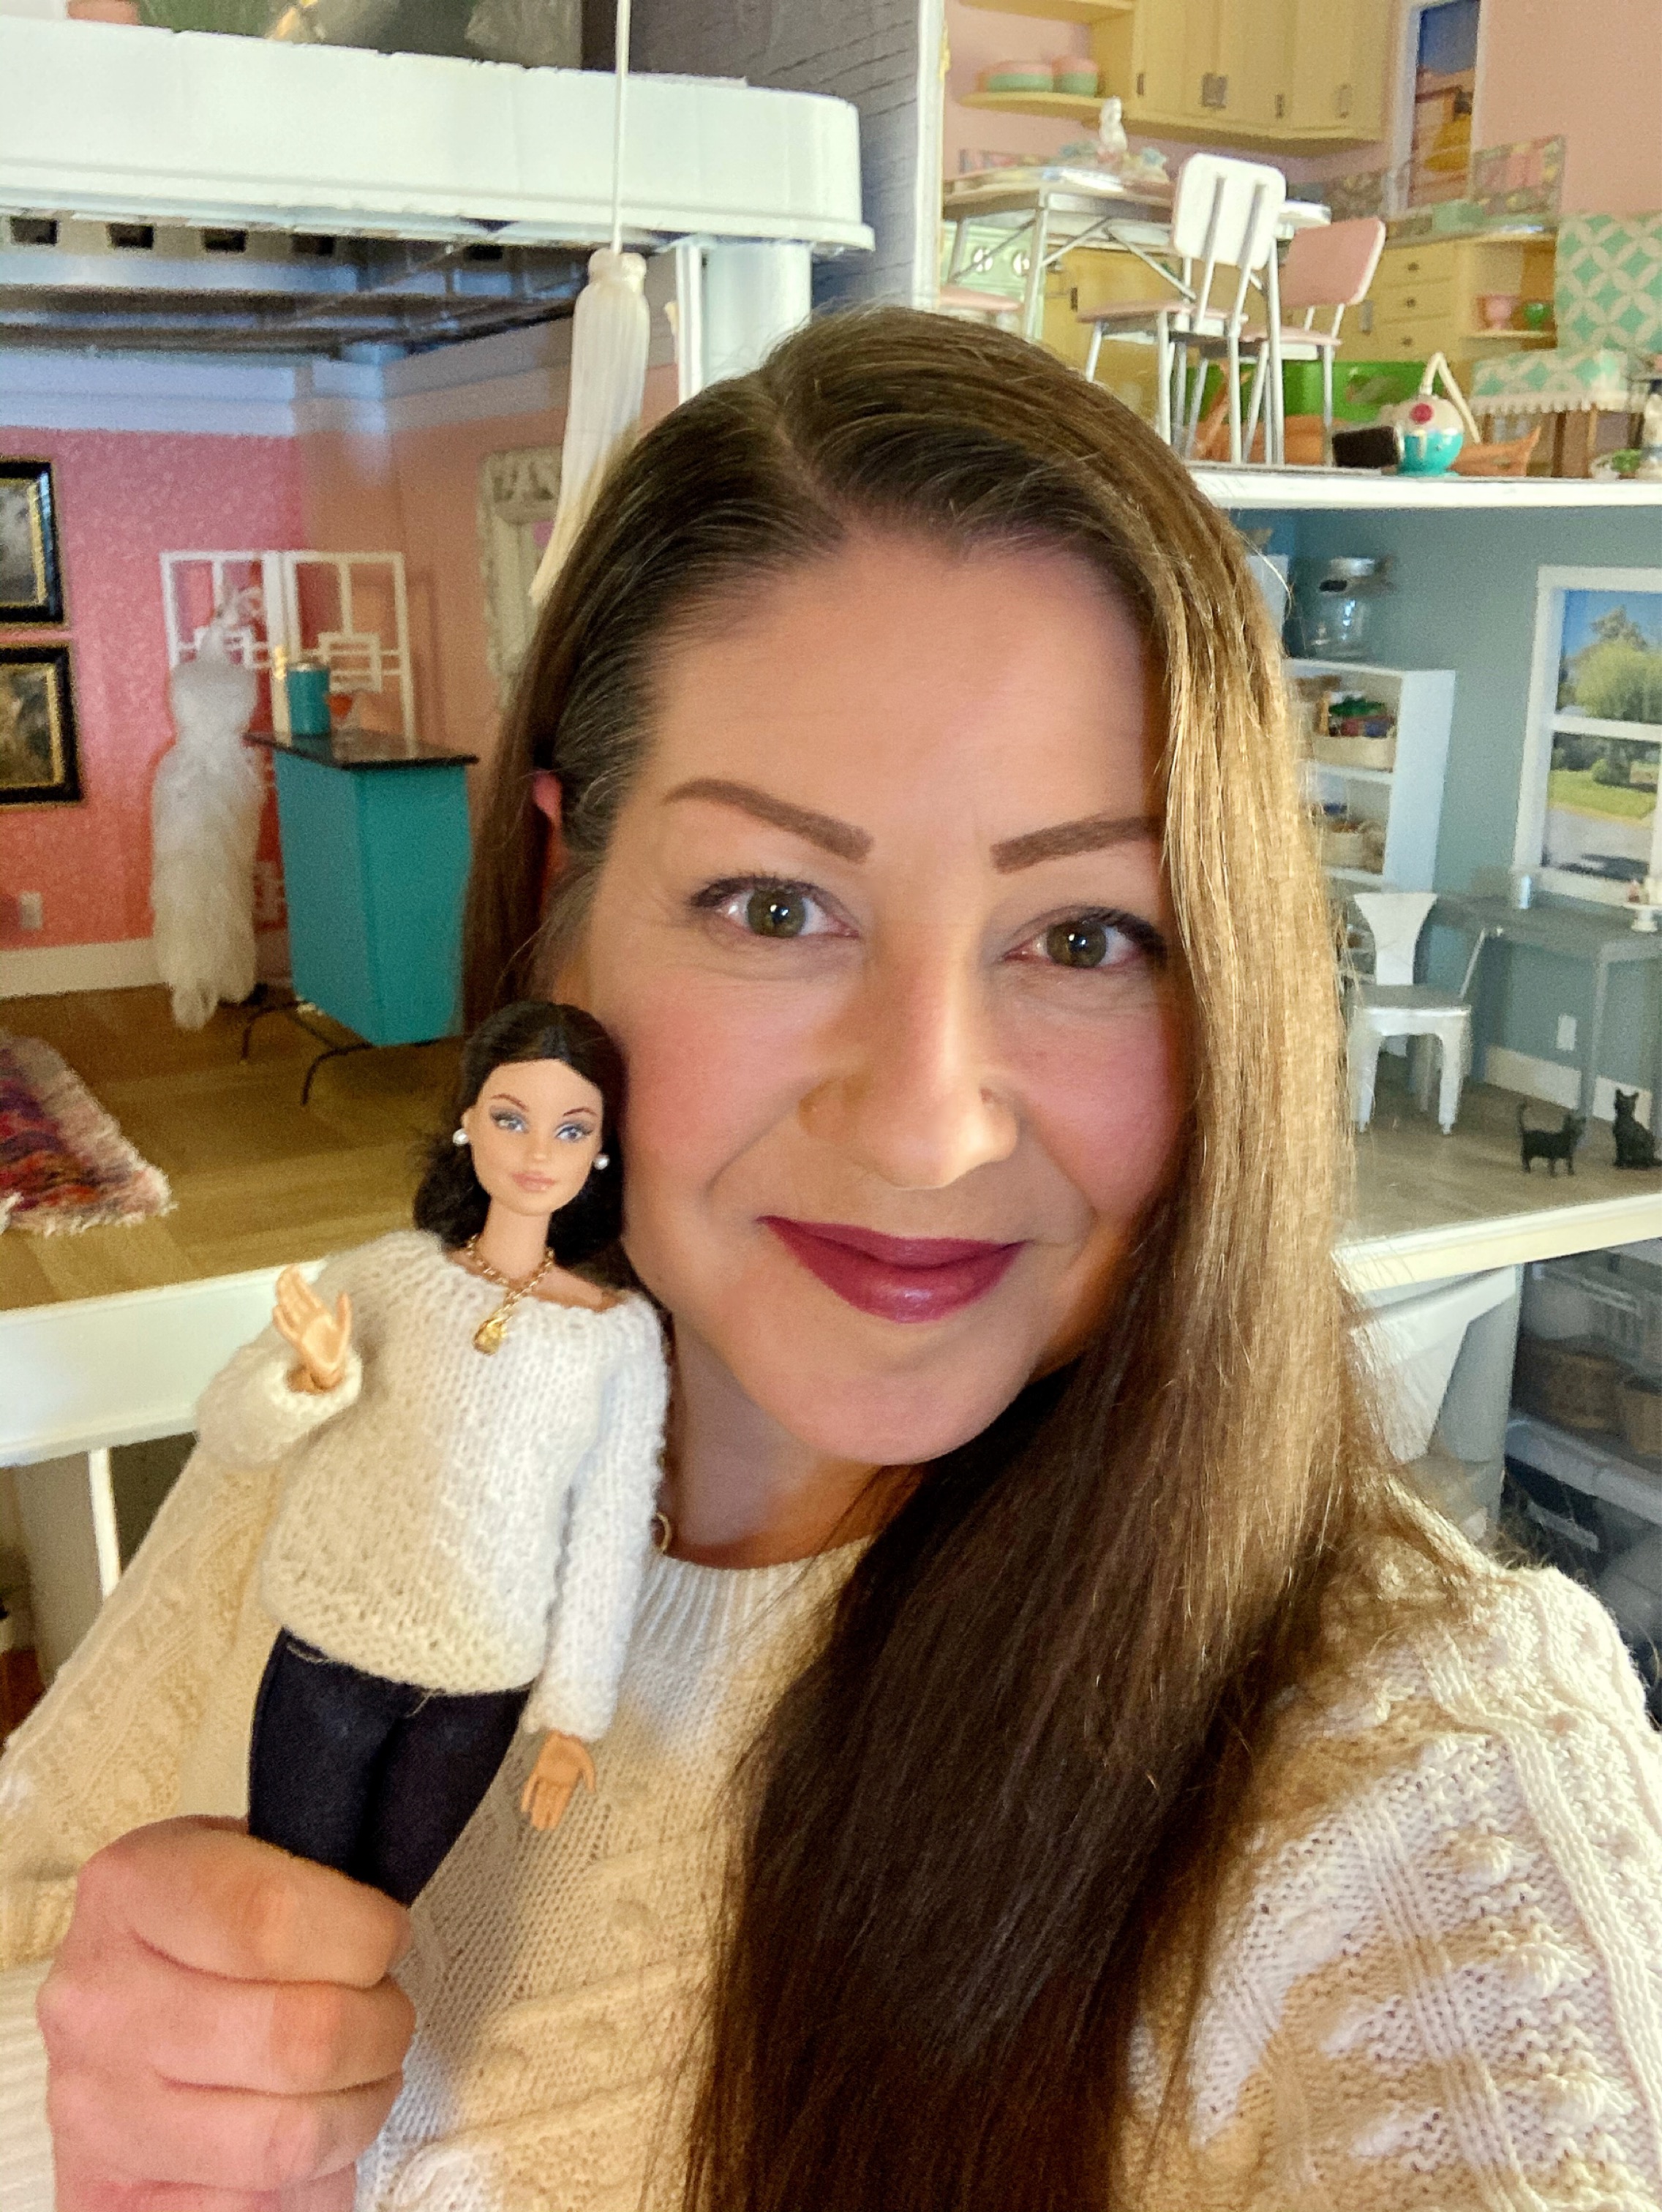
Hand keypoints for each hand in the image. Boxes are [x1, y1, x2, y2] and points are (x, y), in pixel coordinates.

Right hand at [38, 1816, 412, 2211]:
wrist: (105, 2013)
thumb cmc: (193, 1928)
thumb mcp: (233, 1855)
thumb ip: (301, 1872)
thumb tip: (383, 1924)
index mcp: (130, 1891)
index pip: (274, 1916)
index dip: (365, 1933)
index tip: (388, 1937)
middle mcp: (100, 2003)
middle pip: (299, 2037)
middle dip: (382, 2028)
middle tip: (388, 2015)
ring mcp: (98, 2110)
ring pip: (289, 2138)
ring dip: (359, 2109)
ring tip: (362, 2075)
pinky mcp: (110, 2197)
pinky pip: (257, 2208)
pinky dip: (315, 2177)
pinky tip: (313, 2130)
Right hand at [274, 1266, 352, 1394]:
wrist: (333, 1367)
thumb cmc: (337, 1346)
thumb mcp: (344, 1326)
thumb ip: (344, 1310)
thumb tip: (342, 1292)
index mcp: (319, 1313)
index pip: (306, 1293)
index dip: (300, 1281)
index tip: (293, 1268)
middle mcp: (307, 1318)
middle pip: (295, 1298)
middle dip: (289, 1285)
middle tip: (284, 1271)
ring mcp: (301, 1329)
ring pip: (289, 1309)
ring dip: (284, 1296)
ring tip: (280, 1283)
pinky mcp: (297, 1341)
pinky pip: (286, 1329)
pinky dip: (280, 1320)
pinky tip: (276, 1309)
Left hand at [520, 1731, 595, 1832]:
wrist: (566, 1732)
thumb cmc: (578, 1748)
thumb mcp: (587, 1763)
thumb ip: (590, 1777)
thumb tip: (592, 1791)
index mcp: (568, 1782)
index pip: (561, 1803)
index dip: (556, 1814)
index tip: (552, 1826)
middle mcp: (556, 1782)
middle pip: (549, 1802)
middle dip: (545, 1815)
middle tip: (540, 1828)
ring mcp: (547, 1776)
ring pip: (540, 1797)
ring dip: (537, 1809)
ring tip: (534, 1822)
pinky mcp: (538, 1768)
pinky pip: (531, 1785)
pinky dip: (527, 1796)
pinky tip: (524, 1808)